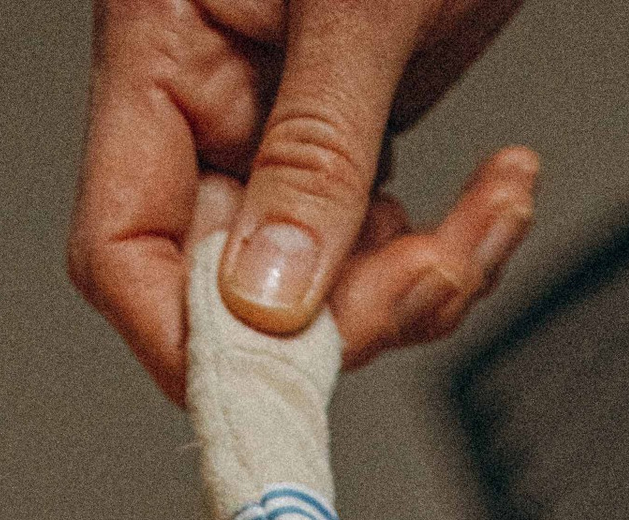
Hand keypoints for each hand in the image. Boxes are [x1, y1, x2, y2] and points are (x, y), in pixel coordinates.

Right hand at [70, 0, 539, 399]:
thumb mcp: (366, 6)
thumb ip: (316, 153)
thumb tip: (267, 306)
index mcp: (164, 44)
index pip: (125, 244)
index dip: (193, 336)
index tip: (281, 373)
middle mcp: (209, 93)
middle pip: (229, 287)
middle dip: (345, 313)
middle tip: (433, 277)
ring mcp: (279, 119)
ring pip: (317, 283)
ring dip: (419, 288)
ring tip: (496, 212)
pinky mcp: (352, 132)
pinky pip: (378, 242)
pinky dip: (449, 250)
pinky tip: (503, 190)